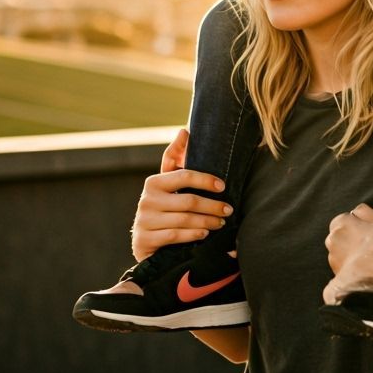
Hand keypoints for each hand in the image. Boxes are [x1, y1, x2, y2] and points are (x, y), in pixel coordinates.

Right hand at [131, 129, 231, 260]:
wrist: (145, 241)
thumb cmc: (162, 207)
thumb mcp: (167, 184)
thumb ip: (174, 158)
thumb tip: (184, 131)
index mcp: (154, 183)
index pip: (184, 176)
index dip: (206, 180)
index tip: (223, 186)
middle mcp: (147, 200)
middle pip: (188, 201)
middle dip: (212, 206)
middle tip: (228, 210)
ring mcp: (145, 221)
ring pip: (184, 220)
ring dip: (207, 221)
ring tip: (221, 222)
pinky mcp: (146, 240)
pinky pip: (175, 236)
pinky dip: (193, 234)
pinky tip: (204, 233)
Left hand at [323, 204, 372, 310]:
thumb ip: (367, 214)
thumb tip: (357, 214)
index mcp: (343, 224)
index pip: (342, 221)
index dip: (355, 227)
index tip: (367, 234)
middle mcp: (333, 242)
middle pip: (337, 240)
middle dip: (350, 243)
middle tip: (370, 251)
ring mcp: (334, 264)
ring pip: (338, 259)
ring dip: (349, 261)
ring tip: (370, 266)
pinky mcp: (336, 285)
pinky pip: (336, 284)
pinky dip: (346, 284)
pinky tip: (362, 283)